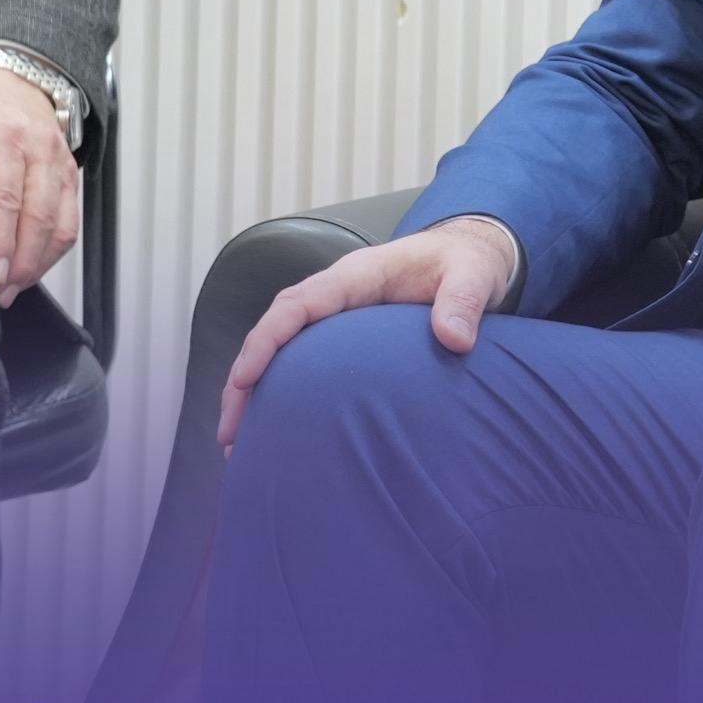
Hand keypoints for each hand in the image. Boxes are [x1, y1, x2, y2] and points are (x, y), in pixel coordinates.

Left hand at [0, 66, 82, 306]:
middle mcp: (40, 150)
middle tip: (1, 292)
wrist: (15, 80)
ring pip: (61, 223)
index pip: (6, 196)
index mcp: (4, 136)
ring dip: (39, 262)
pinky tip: (32, 267)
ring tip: (14, 287)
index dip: (1, 239)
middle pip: (39, 216)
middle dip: (21, 261)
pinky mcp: (71, 176)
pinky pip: (71, 220)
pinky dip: (54, 250)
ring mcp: (60, 164)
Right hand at [216, 216, 519, 450]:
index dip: (266, 341)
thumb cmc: (467, 264)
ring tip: (235, 445)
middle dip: (243, 379)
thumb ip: (463, 302)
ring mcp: (334, 316)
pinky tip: (273, 432)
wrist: (469, 256)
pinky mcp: (340, 337)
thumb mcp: (473, 276)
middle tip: (229, 432)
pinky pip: (300, 361)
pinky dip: (279, 392)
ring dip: (252, 392)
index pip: (296, 305)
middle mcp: (335, 295)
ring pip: (279, 351)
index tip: (245, 379)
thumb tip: (455, 340)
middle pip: (272, 332)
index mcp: (355, 277)